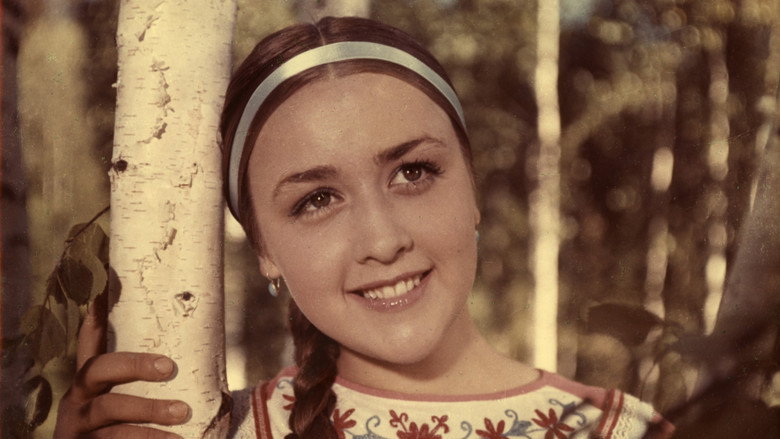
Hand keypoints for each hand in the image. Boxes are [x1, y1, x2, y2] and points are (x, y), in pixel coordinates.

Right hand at [54, 295, 190, 437]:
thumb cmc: (116, 433)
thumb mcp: (120, 405)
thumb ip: (139, 386)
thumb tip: (184, 364)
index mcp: (88, 383)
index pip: (90, 343)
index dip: (94, 317)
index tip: (102, 288)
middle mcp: (78, 399)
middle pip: (99, 369)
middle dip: (135, 364)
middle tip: (169, 367)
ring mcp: (78, 425)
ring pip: (111, 408)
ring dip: (150, 409)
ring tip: (183, 413)